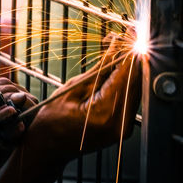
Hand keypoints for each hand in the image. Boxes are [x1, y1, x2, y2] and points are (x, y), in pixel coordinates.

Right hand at [0, 35, 142, 182]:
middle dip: (131, 57)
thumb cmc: (50, 123)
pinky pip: (129, 97)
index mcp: (105, 114)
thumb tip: (117, 45)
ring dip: (128, 67)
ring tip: (117, 49)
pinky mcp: (122, 127)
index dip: (130, 51)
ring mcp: (123, 128)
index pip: (126, 75)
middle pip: (135, 81)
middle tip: (125, 37)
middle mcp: (120, 124)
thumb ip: (99, 67)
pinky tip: (116, 68)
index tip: (131, 33)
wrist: (47, 149)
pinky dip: (125, 80)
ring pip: (135, 88)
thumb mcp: (72, 89)